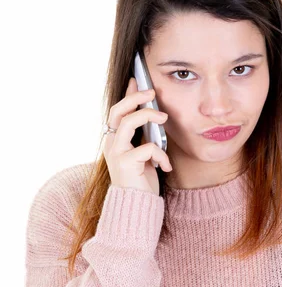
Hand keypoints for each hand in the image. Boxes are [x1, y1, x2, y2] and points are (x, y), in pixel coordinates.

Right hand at [103, 76, 171, 194]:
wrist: (136, 206)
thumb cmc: (141, 180)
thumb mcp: (143, 153)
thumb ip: (144, 136)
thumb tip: (153, 115)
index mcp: (115, 140)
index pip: (117, 110)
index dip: (127, 94)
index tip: (137, 79)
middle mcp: (111, 144)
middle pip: (117, 111)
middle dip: (135, 98)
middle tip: (152, 93)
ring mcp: (116, 154)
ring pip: (128, 123)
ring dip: (147, 116)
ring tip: (163, 118)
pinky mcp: (125, 164)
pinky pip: (146, 148)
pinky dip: (160, 154)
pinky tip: (165, 166)